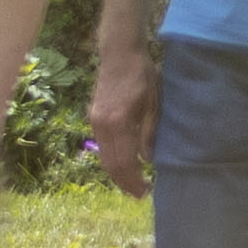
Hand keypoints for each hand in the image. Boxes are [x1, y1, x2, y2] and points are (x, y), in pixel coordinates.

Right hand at [90, 48, 160, 196]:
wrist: (119, 54)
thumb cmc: (142, 75)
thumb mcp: (153, 104)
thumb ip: (149, 133)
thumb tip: (148, 160)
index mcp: (118, 122)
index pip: (125, 162)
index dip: (134, 180)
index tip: (145, 192)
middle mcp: (102, 125)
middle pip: (111, 164)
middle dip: (125, 182)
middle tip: (140, 194)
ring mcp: (95, 121)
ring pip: (104, 157)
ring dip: (117, 173)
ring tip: (133, 184)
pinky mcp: (94, 118)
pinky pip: (102, 146)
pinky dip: (112, 159)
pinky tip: (125, 164)